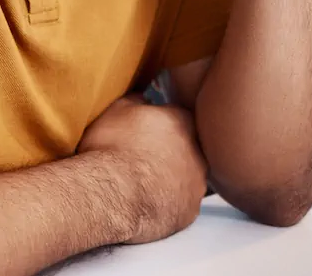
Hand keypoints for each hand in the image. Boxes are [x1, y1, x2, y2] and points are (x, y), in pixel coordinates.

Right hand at [77, 96, 207, 244]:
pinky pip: (180, 205)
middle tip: (143, 158)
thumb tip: (142, 97)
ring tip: (141, 183)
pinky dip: (167, 203)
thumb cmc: (113, 148)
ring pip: (186, 178)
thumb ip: (136, 99)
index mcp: (183, 122)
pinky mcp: (189, 213)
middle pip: (187, 148)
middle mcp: (199, 153)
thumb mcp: (116, 109)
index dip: (161, 123)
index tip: (145, 131)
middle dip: (170, 152)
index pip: (179, 116)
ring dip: (170, 179)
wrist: (112, 195)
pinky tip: (146, 203)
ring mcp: (196, 186)